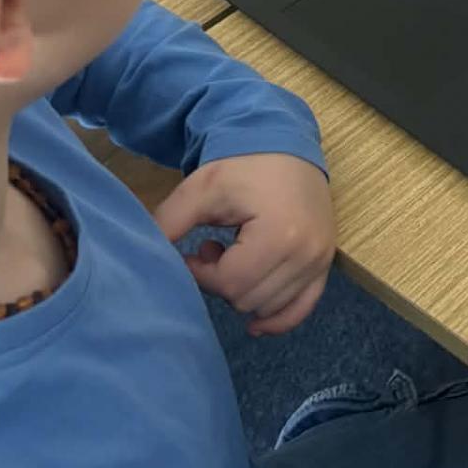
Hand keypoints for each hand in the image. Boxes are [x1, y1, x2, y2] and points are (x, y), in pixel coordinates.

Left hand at [155, 154, 335, 336]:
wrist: (286, 147)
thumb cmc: (242, 166)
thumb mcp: (200, 189)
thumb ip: (169, 224)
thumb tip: (142, 258)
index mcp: (279, 235)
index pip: (230, 283)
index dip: (202, 273)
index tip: (197, 249)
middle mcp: (306, 254)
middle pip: (248, 299)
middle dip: (222, 282)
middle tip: (215, 250)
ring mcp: (319, 261)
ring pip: (269, 308)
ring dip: (245, 291)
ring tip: (237, 257)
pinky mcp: (325, 264)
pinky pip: (301, 309)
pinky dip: (277, 317)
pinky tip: (255, 320)